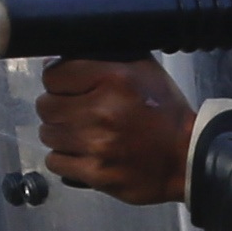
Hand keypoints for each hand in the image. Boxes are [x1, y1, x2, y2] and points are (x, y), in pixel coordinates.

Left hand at [34, 57, 194, 204]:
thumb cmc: (165, 113)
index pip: (53, 74)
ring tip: (81, 133)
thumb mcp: (143, 70)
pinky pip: (55, 161)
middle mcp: (102, 111)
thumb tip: (61, 57)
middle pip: (45, 106)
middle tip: (75, 111)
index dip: (58, 80)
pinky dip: (64, 157)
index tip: (67, 86)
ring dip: (60, 133)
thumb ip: (105, 58)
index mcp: (114, 79)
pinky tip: (82, 152)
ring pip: (47, 134)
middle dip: (57, 107)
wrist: (186, 159)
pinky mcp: (95, 173)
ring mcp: (97, 145)